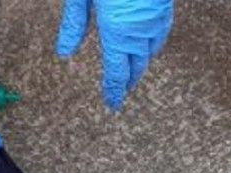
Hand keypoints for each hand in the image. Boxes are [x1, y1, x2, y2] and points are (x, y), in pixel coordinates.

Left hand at [57, 0, 172, 110]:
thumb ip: (74, 22)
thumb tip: (65, 51)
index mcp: (116, 30)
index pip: (116, 72)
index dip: (115, 91)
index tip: (113, 104)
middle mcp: (139, 30)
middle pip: (137, 65)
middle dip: (129, 80)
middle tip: (122, 90)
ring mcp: (156, 19)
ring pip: (151, 51)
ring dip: (142, 63)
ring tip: (134, 71)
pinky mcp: (166, 7)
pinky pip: (162, 33)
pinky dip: (154, 44)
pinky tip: (149, 44)